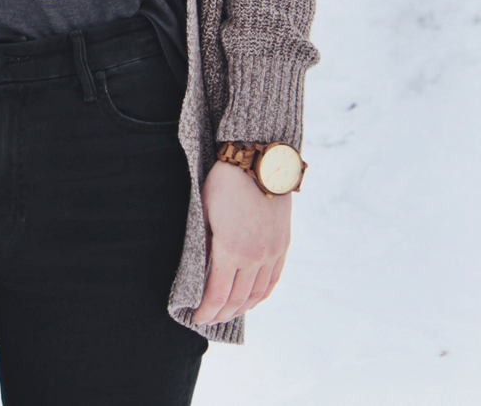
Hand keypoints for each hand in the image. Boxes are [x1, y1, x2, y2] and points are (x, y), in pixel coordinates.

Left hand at [190, 160, 290, 324]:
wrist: (259, 161)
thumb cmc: (225, 182)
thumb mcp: (205, 212)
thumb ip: (205, 245)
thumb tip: (200, 271)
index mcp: (231, 249)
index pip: (218, 293)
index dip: (207, 310)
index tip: (197, 317)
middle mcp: (255, 256)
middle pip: (238, 299)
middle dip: (222, 313)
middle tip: (210, 319)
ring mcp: (272, 252)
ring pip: (258, 293)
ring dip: (242, 308)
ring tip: (229, 313)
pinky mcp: (283, 245)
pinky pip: (273, 279)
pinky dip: (262, 295)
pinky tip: (253, 299)